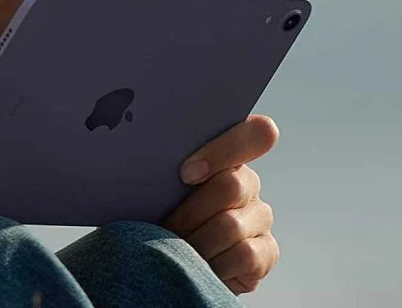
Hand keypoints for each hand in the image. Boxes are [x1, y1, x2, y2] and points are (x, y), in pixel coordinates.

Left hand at [163, 115, 280, 293]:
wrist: (165, 265)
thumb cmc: (154, 219)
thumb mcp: (153, 191)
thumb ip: (159, 169)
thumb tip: (135, 152)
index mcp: (224, 158)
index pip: (255, 134)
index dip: (224, 150)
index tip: (184, 174)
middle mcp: (248, 184)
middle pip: (230, 186)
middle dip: (189, 213)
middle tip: (165, 229)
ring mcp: (260, 218)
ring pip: (229, 225)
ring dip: (194, 242)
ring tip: (173, 252)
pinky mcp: (266, 252)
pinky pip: (244, 255)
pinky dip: (213, 264)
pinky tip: (197, 268)